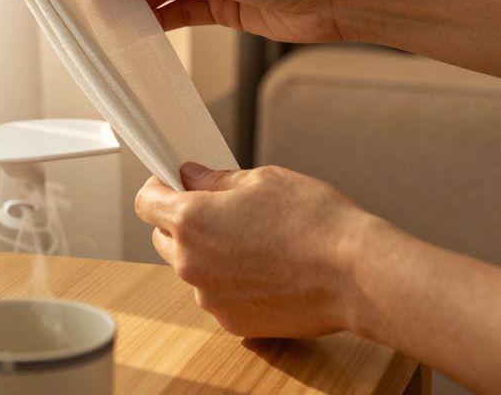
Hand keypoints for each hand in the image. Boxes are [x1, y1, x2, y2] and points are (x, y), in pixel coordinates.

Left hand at [135, 162, 372, 338]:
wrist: (354, 274)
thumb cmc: (314, 220)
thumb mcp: (263, 180)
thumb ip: (216, 180)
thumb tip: (192, 177)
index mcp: (191, 221)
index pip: (146, 202)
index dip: (159, 187)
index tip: (174, 183)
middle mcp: (191, 264)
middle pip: (165, 238)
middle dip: (184, 222)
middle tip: (223, 210)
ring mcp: (210, 299)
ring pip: (193, 270)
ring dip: (210, 255)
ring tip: (256, 242)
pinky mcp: (232, 323)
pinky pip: (218, 296)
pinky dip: (232, 283)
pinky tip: (268, 269)